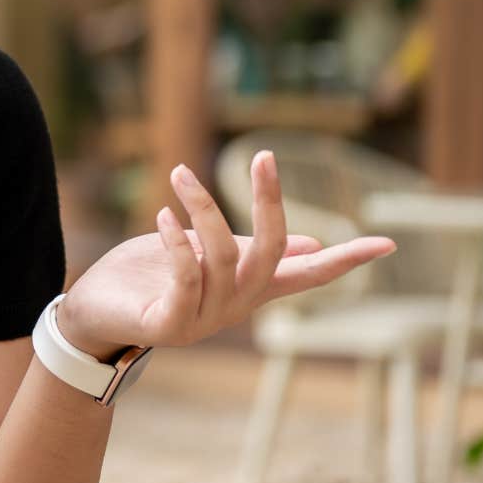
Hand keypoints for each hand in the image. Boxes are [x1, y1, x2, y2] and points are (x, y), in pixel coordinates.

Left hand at [55, 151, 396, 358]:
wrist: (93, 313)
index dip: (347, 260)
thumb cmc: (148, 277)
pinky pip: (187, 276)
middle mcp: (236, 306)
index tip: (388, 243)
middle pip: (273, 253)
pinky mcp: (171, 325)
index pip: (309, 274)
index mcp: (250, 288)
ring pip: (223, 256)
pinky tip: (164, 215)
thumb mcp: (206, 255)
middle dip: (269, 202)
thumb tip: (312, 241)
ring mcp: (206, 319)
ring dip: (202, 207)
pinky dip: (179, 241)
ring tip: (179, 174)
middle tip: (263, 156)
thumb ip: (250, 248)